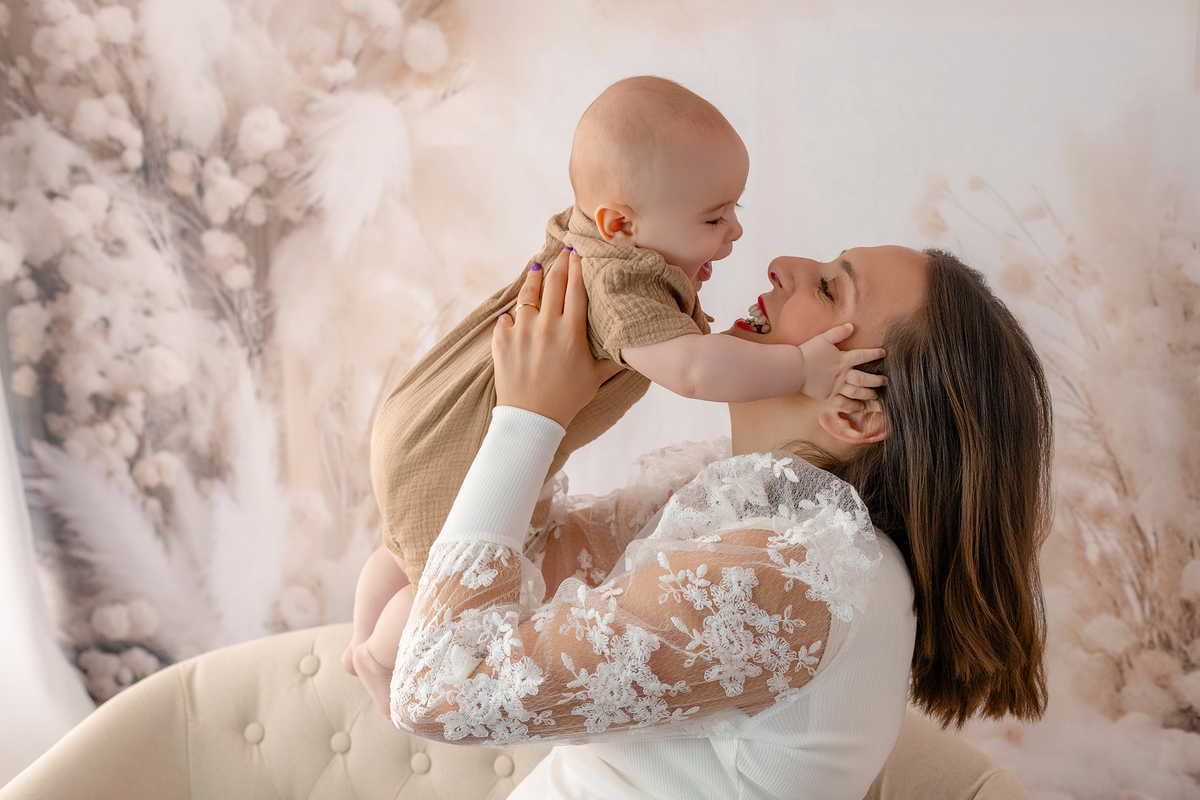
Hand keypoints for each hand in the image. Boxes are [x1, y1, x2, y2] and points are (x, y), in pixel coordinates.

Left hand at [493, 248, 621, 427]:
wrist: (532, 419)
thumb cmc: (567, 399)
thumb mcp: (596, 378)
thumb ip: (614, 358)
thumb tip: (635, 348)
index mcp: (571, 332)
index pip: (576, 289)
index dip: (579, 268)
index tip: (580, 254)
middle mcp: (546, 326)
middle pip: (554, 284)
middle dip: (560, 263)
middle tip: (564, 251)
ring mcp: (521, 332)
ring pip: (528, 295)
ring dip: (534, 278)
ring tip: (537, 268)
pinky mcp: (501, 341)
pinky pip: (506, 318)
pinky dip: (512, 314)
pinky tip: (515, 312)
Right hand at [797, 323, 886, 411]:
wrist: (793, 368)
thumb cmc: (807, 352)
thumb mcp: (823, 338)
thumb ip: (838, 332)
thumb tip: (852, 326)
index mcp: (842, 359)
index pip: (863, 356)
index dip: (874, 354)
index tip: (883, 353)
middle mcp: (842, 375)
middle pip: (864, 378)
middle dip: (877, 380)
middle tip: (885, 380)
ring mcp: (836, 387)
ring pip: (857, 392)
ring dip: (868, 393)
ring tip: (876, 394)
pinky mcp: (828, 397)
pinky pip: (843, 403)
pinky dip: (853, 406)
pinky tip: (860, 407)